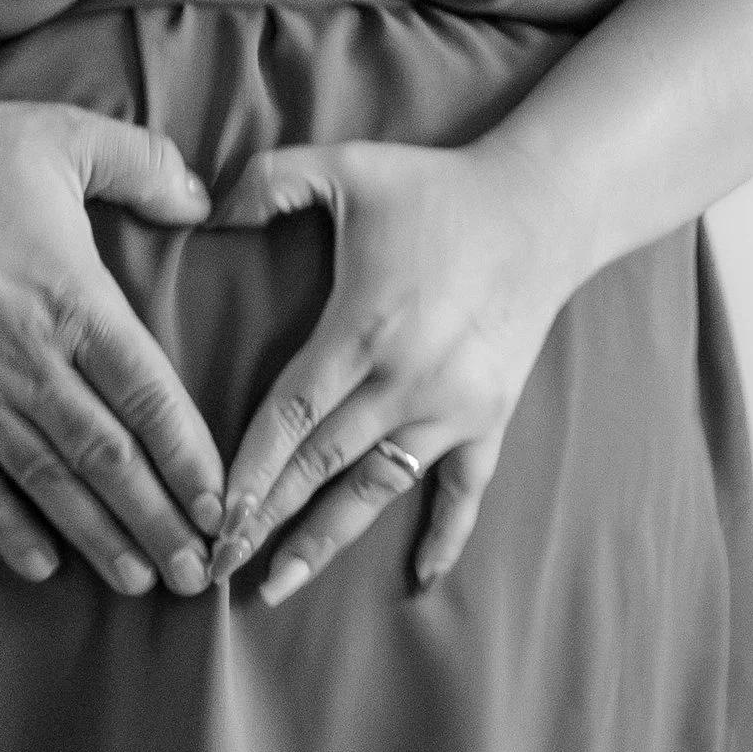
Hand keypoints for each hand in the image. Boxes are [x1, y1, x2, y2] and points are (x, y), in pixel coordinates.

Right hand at [0, 103, 224, 596]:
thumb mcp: (62, 138)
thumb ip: (143, 164)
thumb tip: (203, 200)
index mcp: (75, 302)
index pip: (150, 397)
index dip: (191, 458)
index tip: (225, 505)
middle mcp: (32, 362)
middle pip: (110, 459)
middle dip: (160, 521)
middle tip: (199, 574)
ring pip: (50, 483)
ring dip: (99, 537)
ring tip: (140, 580)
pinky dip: (7, 529)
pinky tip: (42, 565)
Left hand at [204, 138, 587, 601]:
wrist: (547, 206)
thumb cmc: (436, 186)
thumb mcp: (347, 165)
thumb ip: (268, 179)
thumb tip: (205, 210)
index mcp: (364, 330)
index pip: (290, 416)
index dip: (248, 469)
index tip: (211, 514)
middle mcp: (408, 383)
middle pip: (322, 466)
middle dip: (266, 520)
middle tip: (217, 568)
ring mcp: (454, 409)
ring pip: (378, 490)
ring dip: (327, 541)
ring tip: (278, 586)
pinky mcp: (491, 419)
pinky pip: (464, 491)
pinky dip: (444, 536)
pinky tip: (419, 578)